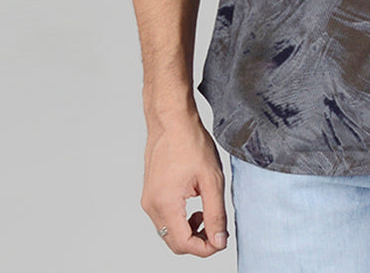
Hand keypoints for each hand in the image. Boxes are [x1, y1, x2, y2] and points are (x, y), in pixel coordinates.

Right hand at [140, 113, 228, 255]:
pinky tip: (194, 202)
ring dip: (189, 230)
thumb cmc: (190, 142)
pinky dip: (180, 219)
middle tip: (217, 227)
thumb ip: (216, 213)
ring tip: (206, 210)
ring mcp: (148, 199)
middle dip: (198, 241)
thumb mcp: (212, 179)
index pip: (183, 244)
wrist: (172, 120)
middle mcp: (151, 205)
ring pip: (168, 231)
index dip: (205, 248)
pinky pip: (164, 217)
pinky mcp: (149, 193)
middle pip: (174, 242)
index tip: (221, 240)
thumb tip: (219, 240)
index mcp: (165, 203)